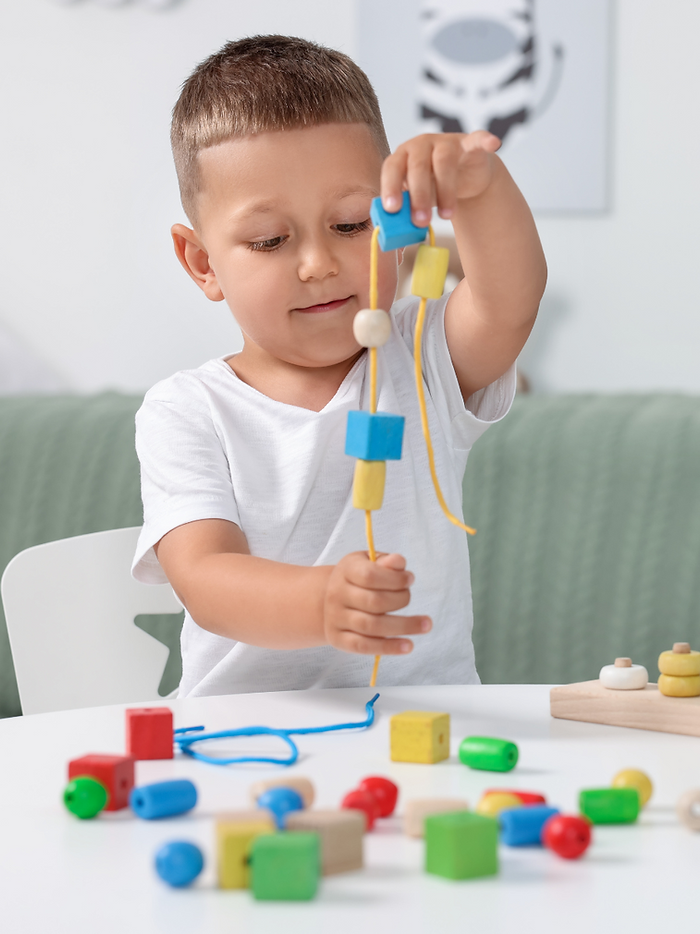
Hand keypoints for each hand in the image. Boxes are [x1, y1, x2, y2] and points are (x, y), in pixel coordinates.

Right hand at [323, 551, 431, 655]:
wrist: (326, 599)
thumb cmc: (357, 579)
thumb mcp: (369, 562)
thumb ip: (386, 562)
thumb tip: (399, 563)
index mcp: (346, 570)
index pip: (370, 575)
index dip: (395, 579)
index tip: (410, 580)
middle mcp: (337, 594)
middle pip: (374, 602)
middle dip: (400, 600)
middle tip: (408, 597)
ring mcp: (336, 618)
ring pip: (371, 626)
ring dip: (403, 626)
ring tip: (425, 625)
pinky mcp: (338, 639)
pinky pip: (364, 646)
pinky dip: (388, 647)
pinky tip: (408, 646)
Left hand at [380, 131, 501, 225]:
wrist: (462, 173)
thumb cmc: (432, 187)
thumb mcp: (417, 199)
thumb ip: (407, 211)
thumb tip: (396, 234)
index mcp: (402, 157)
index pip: (392, 168)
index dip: (390, 187)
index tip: (393, 209)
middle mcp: (421, 145)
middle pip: (417, 167)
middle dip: (419, 196)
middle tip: (421, 221)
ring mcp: (446, 142)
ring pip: (443, 162)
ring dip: (445, 191)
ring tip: (447, 217)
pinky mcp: (469, 143)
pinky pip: (477, 139)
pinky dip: (485, 140)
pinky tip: (493, 144)